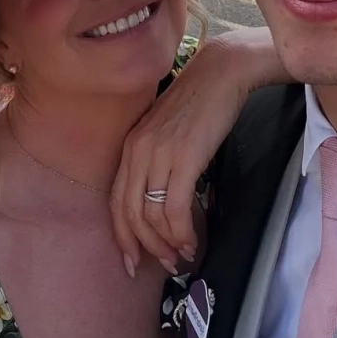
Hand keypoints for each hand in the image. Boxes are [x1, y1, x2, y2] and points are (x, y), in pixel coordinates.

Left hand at [110, 27, 281, 274]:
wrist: (221, 73)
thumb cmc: (199, 103)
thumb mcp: (166, 131)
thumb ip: (156, 160)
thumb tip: (162, 201)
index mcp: (130, 146)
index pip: (116, 202)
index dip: (122, 236)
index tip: (132, 261)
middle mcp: (138, 151)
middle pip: (130, 214)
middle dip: (145, 247)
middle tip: (165, 264)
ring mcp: (159, 153)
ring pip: (153, 216)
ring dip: (168, 243)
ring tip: (184, 255)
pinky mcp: (184, 157)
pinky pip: (176, 208)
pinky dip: (183, 231)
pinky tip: (192, 240)